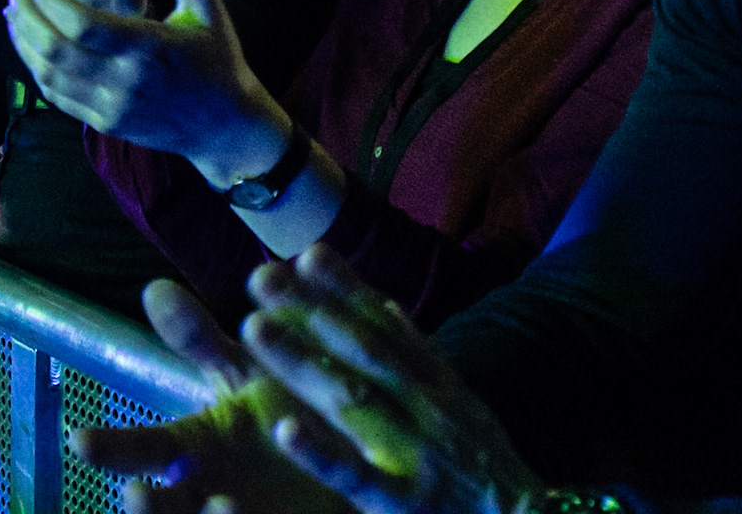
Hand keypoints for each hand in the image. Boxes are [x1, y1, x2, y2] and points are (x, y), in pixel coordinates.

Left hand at [4, 0, 282, 176]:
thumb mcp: (209, 5)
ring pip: (49, 75)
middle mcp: (124, 81)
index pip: (81, 24)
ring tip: (12, 12)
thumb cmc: (218, 58)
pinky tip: (28, 45)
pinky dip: (35, 69)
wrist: (226, 126)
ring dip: (23, 41)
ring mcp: (111, 107)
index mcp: (148, 46)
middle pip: (55, 49)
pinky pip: (57, 96)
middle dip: (26, 15)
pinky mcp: (104, 123)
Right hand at [73, 280, 354, 513]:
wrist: (357, 452)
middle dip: (147, 507)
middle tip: (135, 495)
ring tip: (219, 503)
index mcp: (192, 447)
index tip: (79, 440)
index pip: (141, 448)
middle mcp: (207, 489)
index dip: (110, 448)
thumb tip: (154, 288)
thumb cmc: (287, 409)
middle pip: (164, 507)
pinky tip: (253, 504)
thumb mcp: (245, 371)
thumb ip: (200, 340)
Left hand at [239, 246, 538, 513]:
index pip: (389, 327)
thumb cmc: (486, 470)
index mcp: (440, 386)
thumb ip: (421, 357)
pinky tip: (284, 430)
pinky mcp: (405, 502)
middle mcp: (428, 409)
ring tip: (255, 327)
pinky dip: (322, 452)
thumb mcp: (464, 405)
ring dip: (302, 361)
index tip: (308, 253)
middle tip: (261, 276)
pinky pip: (358, 475)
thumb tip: (384, 302)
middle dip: (311, 309)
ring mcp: (416, 454)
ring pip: (352, 399)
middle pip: (363, 349)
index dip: (347, 289)